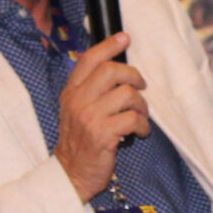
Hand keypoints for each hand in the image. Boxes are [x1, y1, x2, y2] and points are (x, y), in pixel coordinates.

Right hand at [53, 34, 146, 201]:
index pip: (88, 60)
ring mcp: (89, 117)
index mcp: (71, 92)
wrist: (70, 174)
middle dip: (134, 77)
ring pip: (127, 94)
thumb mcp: (76, 111)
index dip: (108, 46)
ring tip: (140, 117)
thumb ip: (90, 91)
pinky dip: (143, 126)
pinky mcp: (103, 134)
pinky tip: (140, 133)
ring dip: (141, 106)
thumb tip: (117, 70)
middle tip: (140, 88)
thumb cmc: (80, 142)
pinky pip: (133, 119)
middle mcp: (78, 101)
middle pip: (112, 70)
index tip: (125, 38)